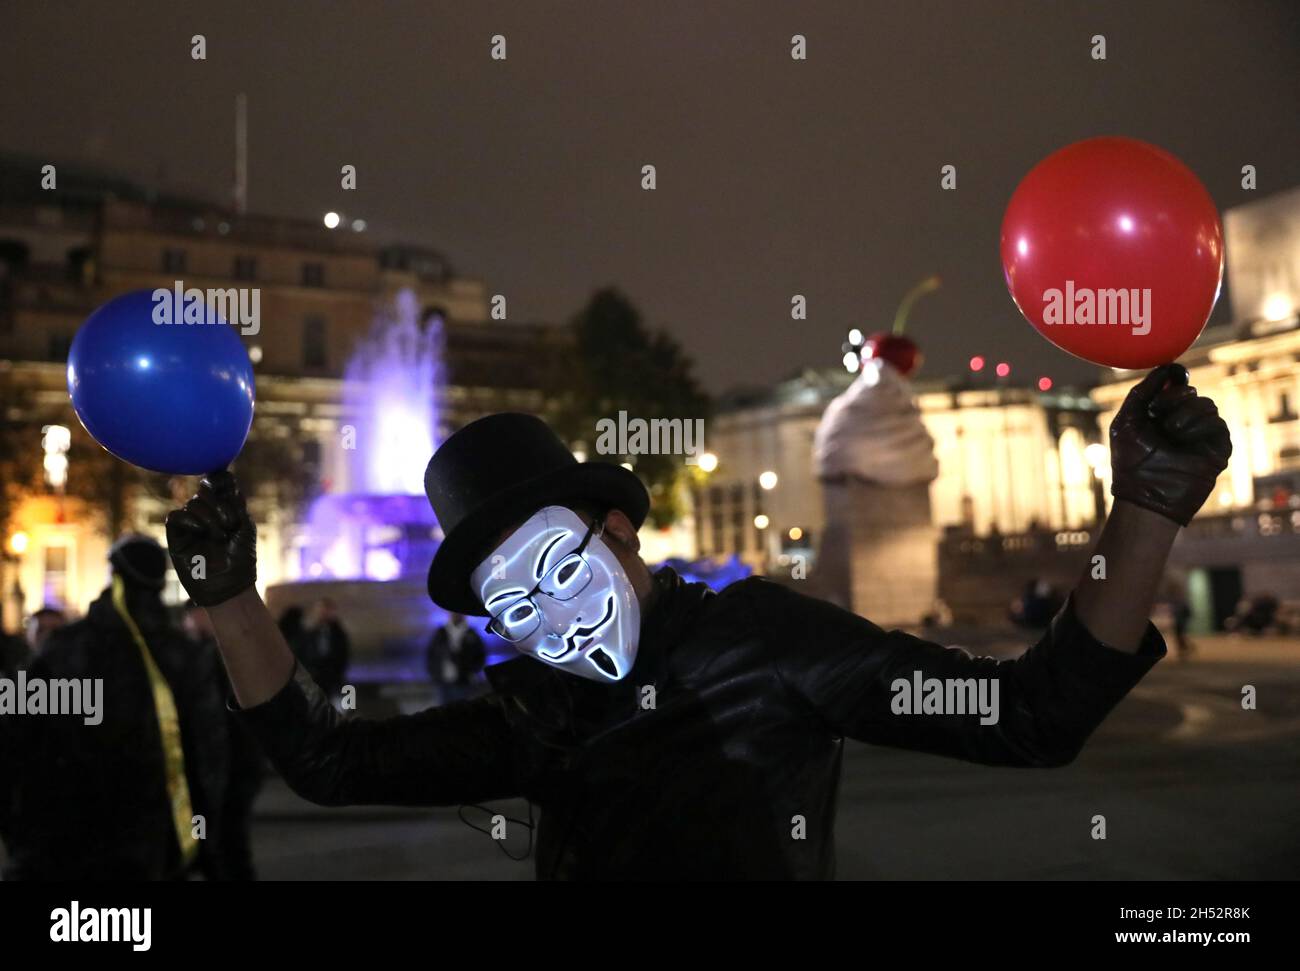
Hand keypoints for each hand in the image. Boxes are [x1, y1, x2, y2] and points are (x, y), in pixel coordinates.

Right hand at [165, 470, 256, 606]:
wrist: (230, 586)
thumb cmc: (241, 558)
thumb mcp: (245, 527)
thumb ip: (234, 503)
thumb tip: (226, 480)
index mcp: (226, 510)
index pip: (218, 485)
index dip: (220, 479)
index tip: (225, 481)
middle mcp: (208, 515)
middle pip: (204, 491)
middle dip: (218, 504)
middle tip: (229, 524)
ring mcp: (192, 525)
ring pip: (192, 504)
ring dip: (208, 516)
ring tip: (219, 536)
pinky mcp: (177, 537)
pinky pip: (175, 517)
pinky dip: (189, 520)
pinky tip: (200, 532)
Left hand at [1109, 364, 1231, 526]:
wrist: (1146, 494)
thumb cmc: (1130, 461)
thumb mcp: (1127, 420)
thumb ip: (1142, 392)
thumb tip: (1166, 367)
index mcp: (1158, 417)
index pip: (1173, 388)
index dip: (1174, 378)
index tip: (1173, 372)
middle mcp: (1180, 424)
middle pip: (1189, 392)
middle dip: (1173, 397)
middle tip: (1158, 411)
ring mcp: (1200, 436)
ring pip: (1206, 404)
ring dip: (1185, 412)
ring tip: (1170, 431)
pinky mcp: (1216, 448)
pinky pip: (1217, 423)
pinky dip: (1198, 426)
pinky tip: (1183, 438)